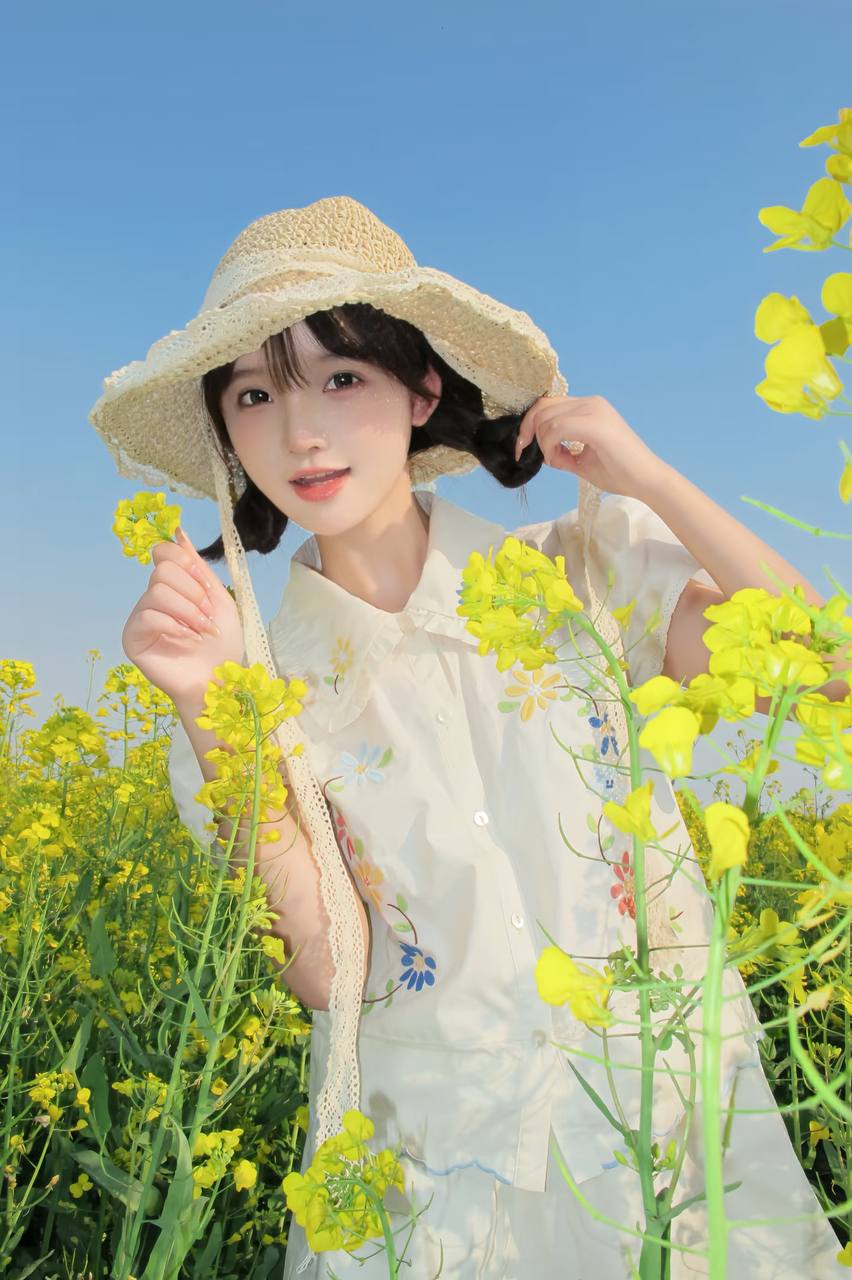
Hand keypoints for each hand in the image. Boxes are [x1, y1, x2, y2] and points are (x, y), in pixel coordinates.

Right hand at [122, 528, 244, 707]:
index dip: (187, 564)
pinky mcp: (132, 638)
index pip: (164, 553)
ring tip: (201, 631)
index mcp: (172, 586)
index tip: (206, 586)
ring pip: (157, 592)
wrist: (218, 679)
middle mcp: (152, 597)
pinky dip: (173, 625)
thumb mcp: (218, 598)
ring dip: (188, 612)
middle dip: (193, 593)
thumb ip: (198, 566)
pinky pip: (147, 616)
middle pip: (163, 571)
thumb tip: (178, 531)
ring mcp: (140, 617)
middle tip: (207, 617)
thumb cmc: (221, 642)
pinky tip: (186, 639)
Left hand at [515, 393, 669, 501]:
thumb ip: (561, 451)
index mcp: (589, 407)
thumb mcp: (581, 460)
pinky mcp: (595, 423)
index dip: (529, 425)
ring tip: (559, 461)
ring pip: (547, 419)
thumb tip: (544, 452)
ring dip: (543, 444)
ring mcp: (594, 410)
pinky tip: (561, 459)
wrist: (646, 480)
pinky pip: (557, 428)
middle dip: (528, 432)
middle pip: (542, 407)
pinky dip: (550, 446)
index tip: (522, 448)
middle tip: (530, 454)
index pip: (548, 404)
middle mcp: (591, 402)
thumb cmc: (619, 472)